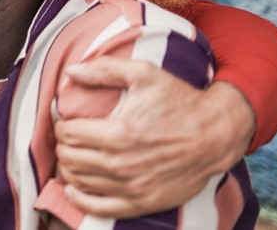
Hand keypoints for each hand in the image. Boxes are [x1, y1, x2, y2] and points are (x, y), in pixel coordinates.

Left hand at [54, 57, 254, 217]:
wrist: (216, 134)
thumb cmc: (179, 101)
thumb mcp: (143, 74)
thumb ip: (104, 69)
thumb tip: (70, 71)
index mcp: (117, 133)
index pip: (67, 134)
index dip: (60, 126)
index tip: (64, 121)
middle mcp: (121, 164)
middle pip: (69, 158)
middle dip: (61, 146)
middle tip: (67, 138)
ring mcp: (131, 187)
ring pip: (79, 182)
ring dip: (68, 168)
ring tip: (72, 156)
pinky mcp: (142, 202)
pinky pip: (98, 208)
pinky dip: (80, 198)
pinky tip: (74, 187)